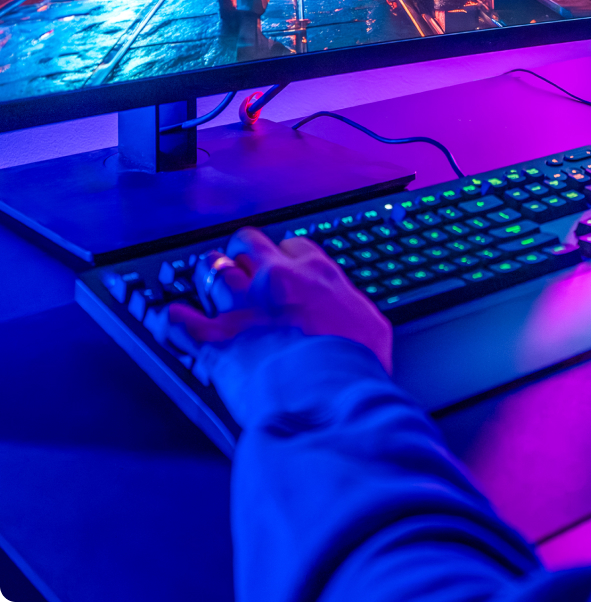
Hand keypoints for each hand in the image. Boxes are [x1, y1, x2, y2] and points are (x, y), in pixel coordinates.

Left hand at [167, 227, 392, 372]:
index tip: (285, 267)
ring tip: (206, 283)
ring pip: (210, 268)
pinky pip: (177, 318)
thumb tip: (354, 317)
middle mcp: (275, 279)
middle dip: (240, 253)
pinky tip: (175, 322)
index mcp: (316, 273)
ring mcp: (241, 305)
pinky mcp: (214, 339)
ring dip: (207, 275)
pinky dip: (173, 320)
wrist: (324, 392)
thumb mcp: (372, 328)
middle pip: (246, 243)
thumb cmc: (352, 364)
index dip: (286, 256)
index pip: (293, 245)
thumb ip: (354, 311)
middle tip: (239, 266)